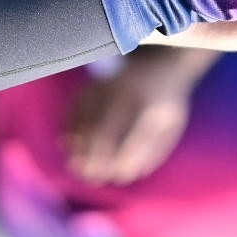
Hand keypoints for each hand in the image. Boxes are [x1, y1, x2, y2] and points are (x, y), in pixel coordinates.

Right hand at [61, 53, 204, 183]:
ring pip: (86, 118)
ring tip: (75, 166)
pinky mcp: (94, 83)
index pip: (136, 139)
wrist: (158, 59)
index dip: (126, 161)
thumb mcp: (170, 125)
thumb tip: (132, 174)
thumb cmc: (165, 102)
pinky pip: (76, 105)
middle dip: (96, 156)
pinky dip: (68, 124)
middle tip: (91, 177)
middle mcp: (127, 95)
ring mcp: (108, 87)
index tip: (121, 176)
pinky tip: (66, 143)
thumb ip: (154, 151)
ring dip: (78, 144)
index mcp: (151, 107)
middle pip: (106, 128)